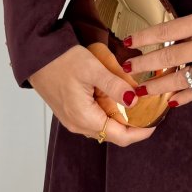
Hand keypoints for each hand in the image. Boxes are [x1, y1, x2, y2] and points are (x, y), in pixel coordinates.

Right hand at [28, 43, 156, 146]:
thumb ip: (115, 85)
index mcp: (84, 118)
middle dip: (134, 125)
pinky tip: (115, 98)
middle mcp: (78, 124)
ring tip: (136, 103)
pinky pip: (94, 118)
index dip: (141, 132)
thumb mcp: (93, 69)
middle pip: (113, 134)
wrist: (36, 55)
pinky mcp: (70, 111)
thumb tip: (134, 99)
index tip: (156, 123)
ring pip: (104, 126)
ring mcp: (73, 119)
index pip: (120, 136)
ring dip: (121, 119)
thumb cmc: (61, 60)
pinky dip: (108, 113)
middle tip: (150, 111)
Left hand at [121, 4, 191, 106]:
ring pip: (180, 79)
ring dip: (158, 85)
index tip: (128, 42)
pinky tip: (171, 101)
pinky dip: (184, 97)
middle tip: (127, 68)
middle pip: (167, 56)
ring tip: (142, 90)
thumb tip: (166, 40)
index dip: (144, 37)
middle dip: (143, 64)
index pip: (166, 30)